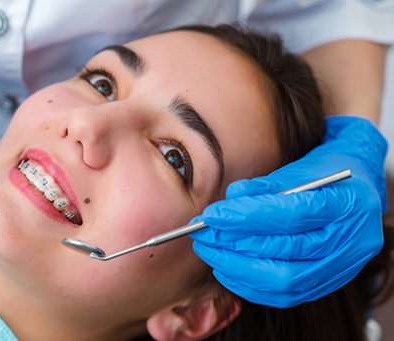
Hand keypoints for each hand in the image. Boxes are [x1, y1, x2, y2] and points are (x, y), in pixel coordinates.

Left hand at [190, 116, 385, 307]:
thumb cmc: (327, 175)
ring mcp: (341, 268)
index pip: (290, 215)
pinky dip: (249, 285)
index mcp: (348, 204)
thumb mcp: (302, 168)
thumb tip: (231, 197)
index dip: (246, 217)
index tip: (212, 215)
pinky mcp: (326, 284)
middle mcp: (351, 242)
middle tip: (202, 233)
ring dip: (237, 267)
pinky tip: (225, 269)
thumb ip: (267, 184)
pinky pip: (284, 296)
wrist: (358, 194)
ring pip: (284, 280)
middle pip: (285, 251)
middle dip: (235, 244)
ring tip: (208, 249)